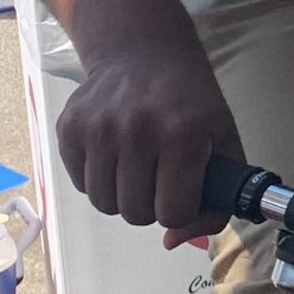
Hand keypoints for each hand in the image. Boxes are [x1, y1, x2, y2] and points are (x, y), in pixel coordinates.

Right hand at [57, 39, 244, 250]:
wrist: (143, 51)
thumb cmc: (190, 101)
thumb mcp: (224, 141)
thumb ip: (216, 201)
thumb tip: (172, 242)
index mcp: (182, 134)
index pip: (173, 212)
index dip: (181, 209)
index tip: (184, 190)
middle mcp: (136, 129)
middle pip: (136, 214)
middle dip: (151, 205)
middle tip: (160, 176)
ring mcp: (98, 127)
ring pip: (104, 204)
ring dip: (123, 195)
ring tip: (138, 166)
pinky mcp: (69, 127)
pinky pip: (81, 185)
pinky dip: (99, 179)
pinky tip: (115, 152)